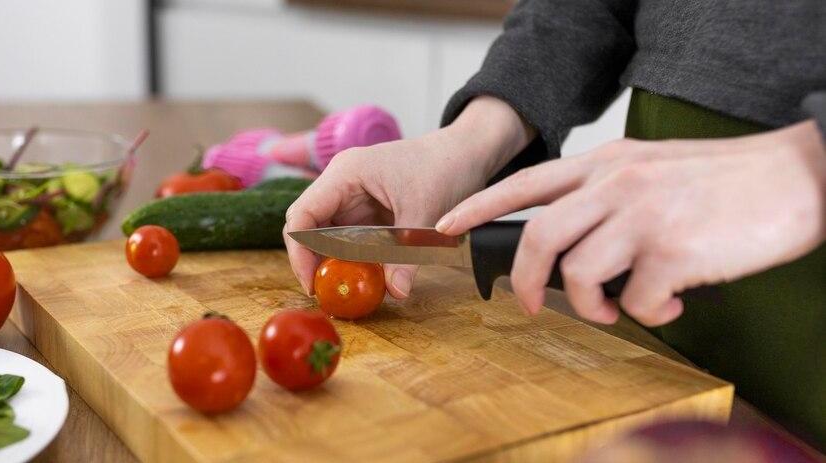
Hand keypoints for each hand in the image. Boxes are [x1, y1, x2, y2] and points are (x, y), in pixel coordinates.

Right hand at [284, 96, 534, 297]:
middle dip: (313, 260)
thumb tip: (397, 293)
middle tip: (326, 292)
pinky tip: (364, 275)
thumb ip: (406, 255)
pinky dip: (351, 258)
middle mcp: (340, 183)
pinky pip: (346, 237)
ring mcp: (350, 196)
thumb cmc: (444, 167)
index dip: (300, 252)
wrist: (464, 152)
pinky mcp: (363, 209)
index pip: (302, 215)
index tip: (312, 283)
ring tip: (346, 287)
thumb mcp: (424, 214)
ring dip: (332, 261)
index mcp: (345, 174)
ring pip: (325, 234)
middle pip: (307, 226)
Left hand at [435, 120, 825, 325]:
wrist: (795, 178)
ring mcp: (642, 217)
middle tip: (532, 305)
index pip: (524, 183)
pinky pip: (636, 300)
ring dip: (595, 305)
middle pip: (538, 237)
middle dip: (525, 280)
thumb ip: (607, 193)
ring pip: (580, 273)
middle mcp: (615, 186)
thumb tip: (574, 244)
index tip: (445, 228)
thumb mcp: (652, 168)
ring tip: (621, 306)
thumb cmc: (724, 180)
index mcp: (606, 164)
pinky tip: (672, 305)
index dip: (477, 207)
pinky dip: (649, 314)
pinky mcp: (672, 252)